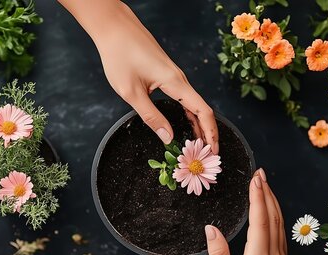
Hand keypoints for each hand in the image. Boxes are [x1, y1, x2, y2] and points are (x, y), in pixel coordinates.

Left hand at [58, 0, 217, 152]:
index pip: (202, 111)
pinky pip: (183, 97)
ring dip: (197, 124)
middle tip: (206, 155)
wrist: (113, 27)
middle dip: (206, 132)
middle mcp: (179, 78)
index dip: (210, 133)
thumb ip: (151, 116)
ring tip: (196, 144)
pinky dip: (187, 113)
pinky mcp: (165, 73)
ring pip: (192, 103)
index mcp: (175, 82)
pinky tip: (183, 123)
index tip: (213, 151)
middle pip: (201, 109)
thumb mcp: (131, 92)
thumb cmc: (119, 55)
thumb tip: (168, 138)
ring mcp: (173, 75)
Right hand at [205, 169, 297, 254]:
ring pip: (279, 223)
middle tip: (259, 172)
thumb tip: (211, 229)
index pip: (260, 221)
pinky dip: (275, 214)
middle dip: (266, 192)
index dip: (257, 197)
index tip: (254, 178)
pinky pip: (280, 232)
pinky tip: (269, 209)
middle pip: (273, 217)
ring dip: (272, 201)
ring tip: (264, 184)